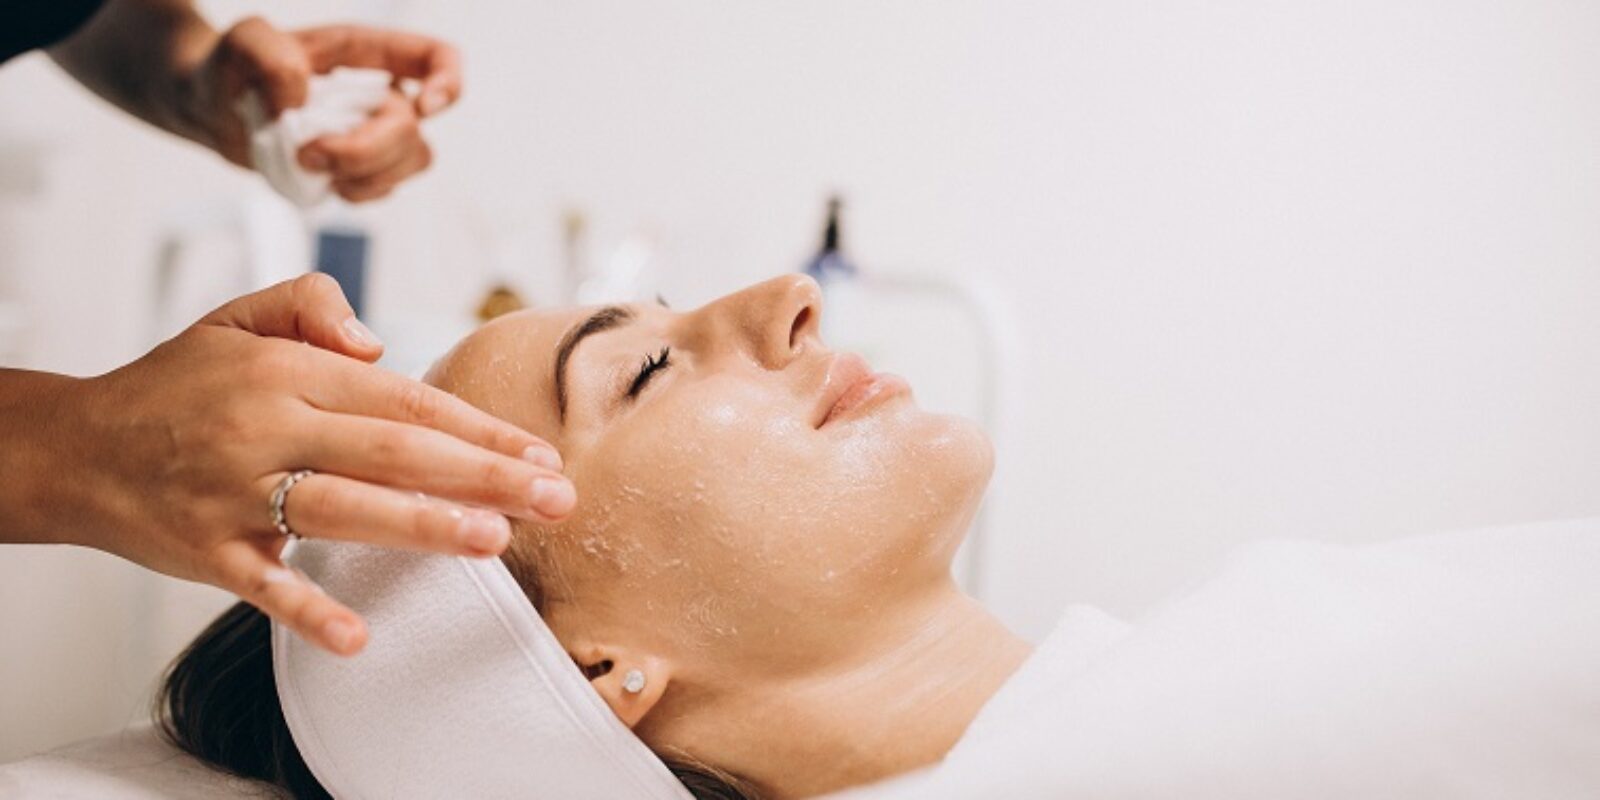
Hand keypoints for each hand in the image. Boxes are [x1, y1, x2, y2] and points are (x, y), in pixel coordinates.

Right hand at [57, 275, 566, 654]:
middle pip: (394, 450)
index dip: (478, 428)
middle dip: (484, 475)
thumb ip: (311, 303)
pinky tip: (358, 635)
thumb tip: (379, 340)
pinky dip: (308, 610)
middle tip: (554, 500)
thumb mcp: (236, 317)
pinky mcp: (205, 550)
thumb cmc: (174, 385)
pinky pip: (262, 584)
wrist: (73, 446)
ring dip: (423, 524)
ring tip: (493, 540)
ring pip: (344, 507)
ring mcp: (235, 492)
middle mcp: (267, 426)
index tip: (538, 455)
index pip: (404, 399)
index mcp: (288, 372)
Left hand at [183, 17, 461, 201]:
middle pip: (413, 129)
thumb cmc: (233, 66)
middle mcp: (381, 92)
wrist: (212, 109)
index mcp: (366, 52)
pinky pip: (385, 189)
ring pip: (411, 162)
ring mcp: (376, 133)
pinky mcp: (364, 169)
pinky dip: (354, 192)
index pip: (436, 58)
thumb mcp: (242, 43)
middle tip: (308, 153)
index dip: (447, 83)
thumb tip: (304, 101)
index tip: (422, 108)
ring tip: (310, 165)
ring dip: (362, 175)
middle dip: (364, 150)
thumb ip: (270, 58)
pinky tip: (321, 181)